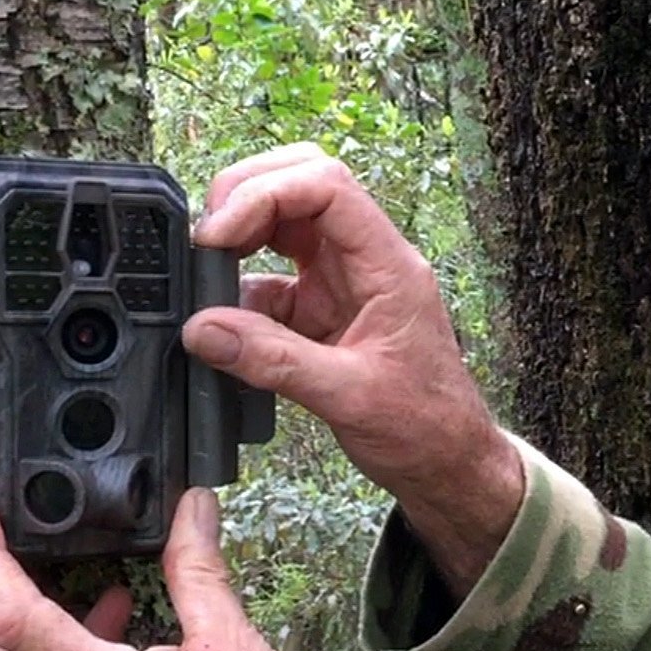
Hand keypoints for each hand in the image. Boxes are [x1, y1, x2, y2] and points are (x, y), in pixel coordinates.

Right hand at [185, 145, 521, 591]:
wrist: (447, 465)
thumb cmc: (426, 428)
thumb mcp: (350, 397)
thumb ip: (274, 361)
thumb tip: (203, 328)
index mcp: (388, 266)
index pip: (327, 186)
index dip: (264, 193)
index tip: (219, 233)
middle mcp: (365, 262)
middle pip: (302, 184)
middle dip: (245, 195)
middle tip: (206, 237)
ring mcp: (343, 284)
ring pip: (283, 226)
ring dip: (238, 240)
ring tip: (203, 277)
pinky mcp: (322, 312)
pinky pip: (270, 282)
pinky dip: (238, 295)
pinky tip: (220, 326)